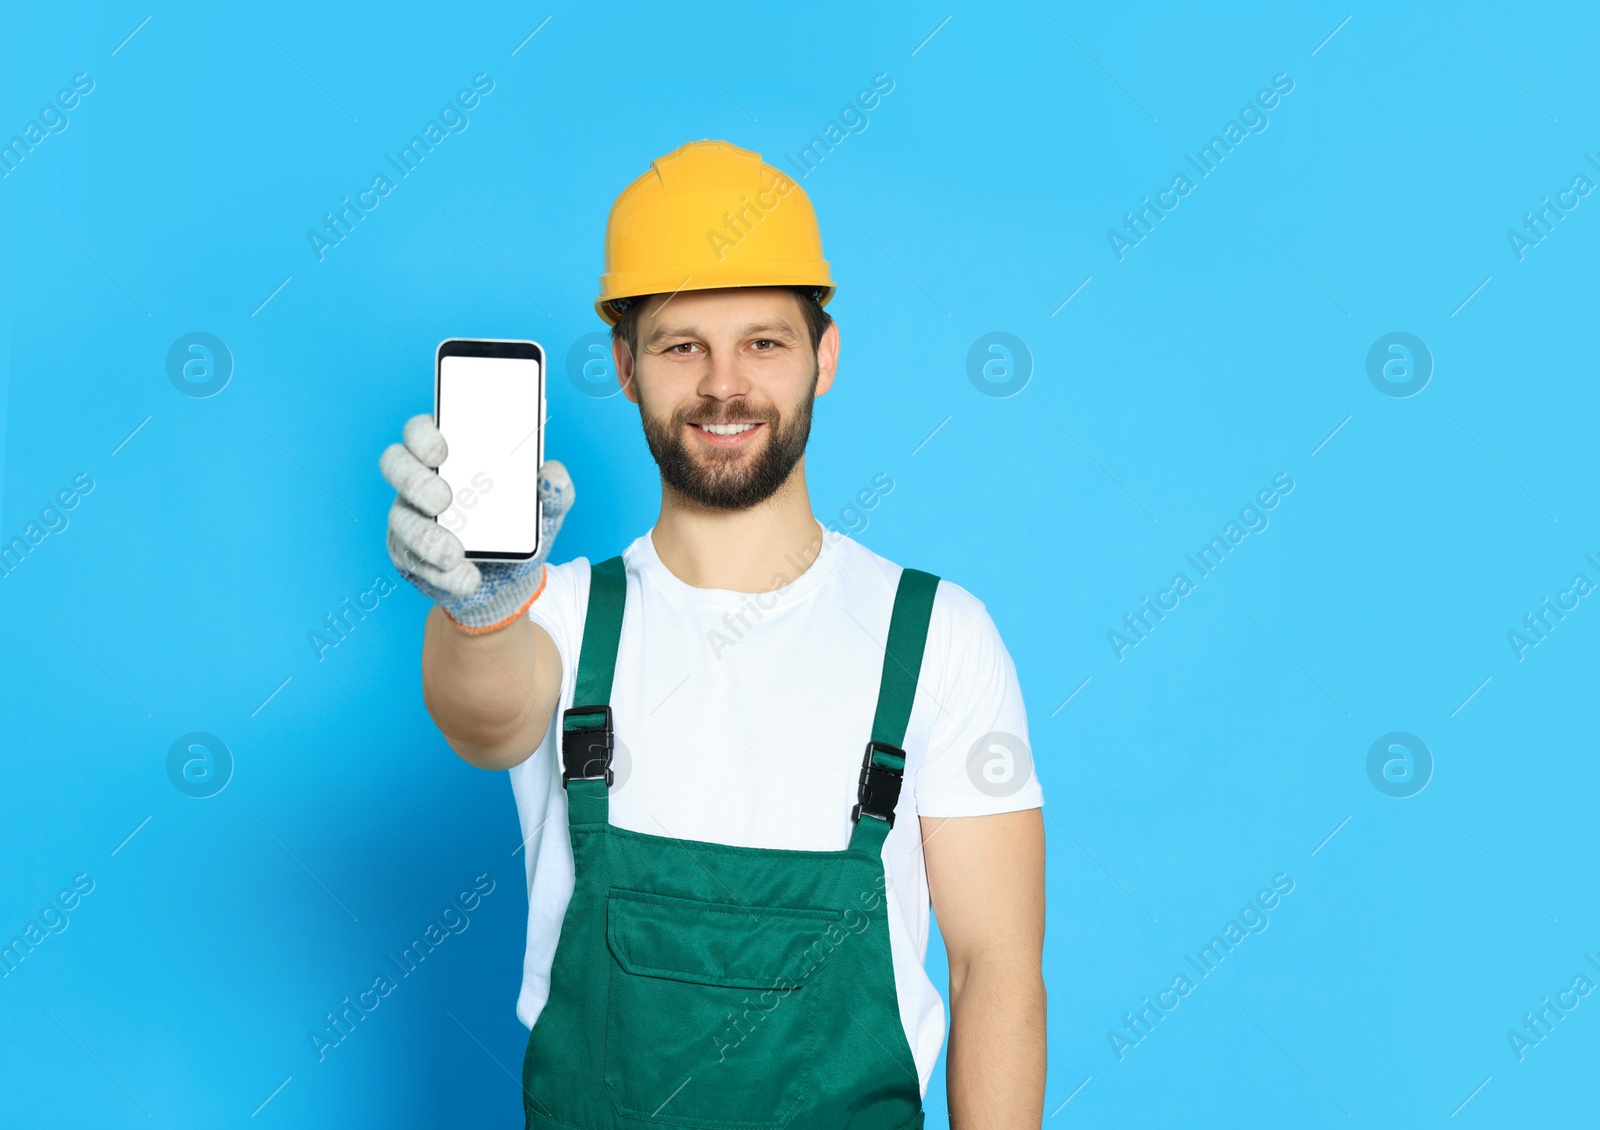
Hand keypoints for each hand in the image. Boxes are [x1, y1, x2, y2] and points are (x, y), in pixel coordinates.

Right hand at [381, 414, 573, 633]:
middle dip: (414, 480)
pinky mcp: (407, 554)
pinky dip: (441, 574)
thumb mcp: (545, 511)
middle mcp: (422, 480)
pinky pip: (413, 561)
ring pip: (400, 518)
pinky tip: (466, 579)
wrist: (511, 579)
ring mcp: (409, 516)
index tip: (443, 450)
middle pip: (395, 463)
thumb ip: (555, 491)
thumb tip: (552, 475)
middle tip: (443, 499)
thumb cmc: (520, 529)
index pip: (421, 430)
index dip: (424, 435)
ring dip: (426, 537)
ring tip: (455, 554)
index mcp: (453, 455)